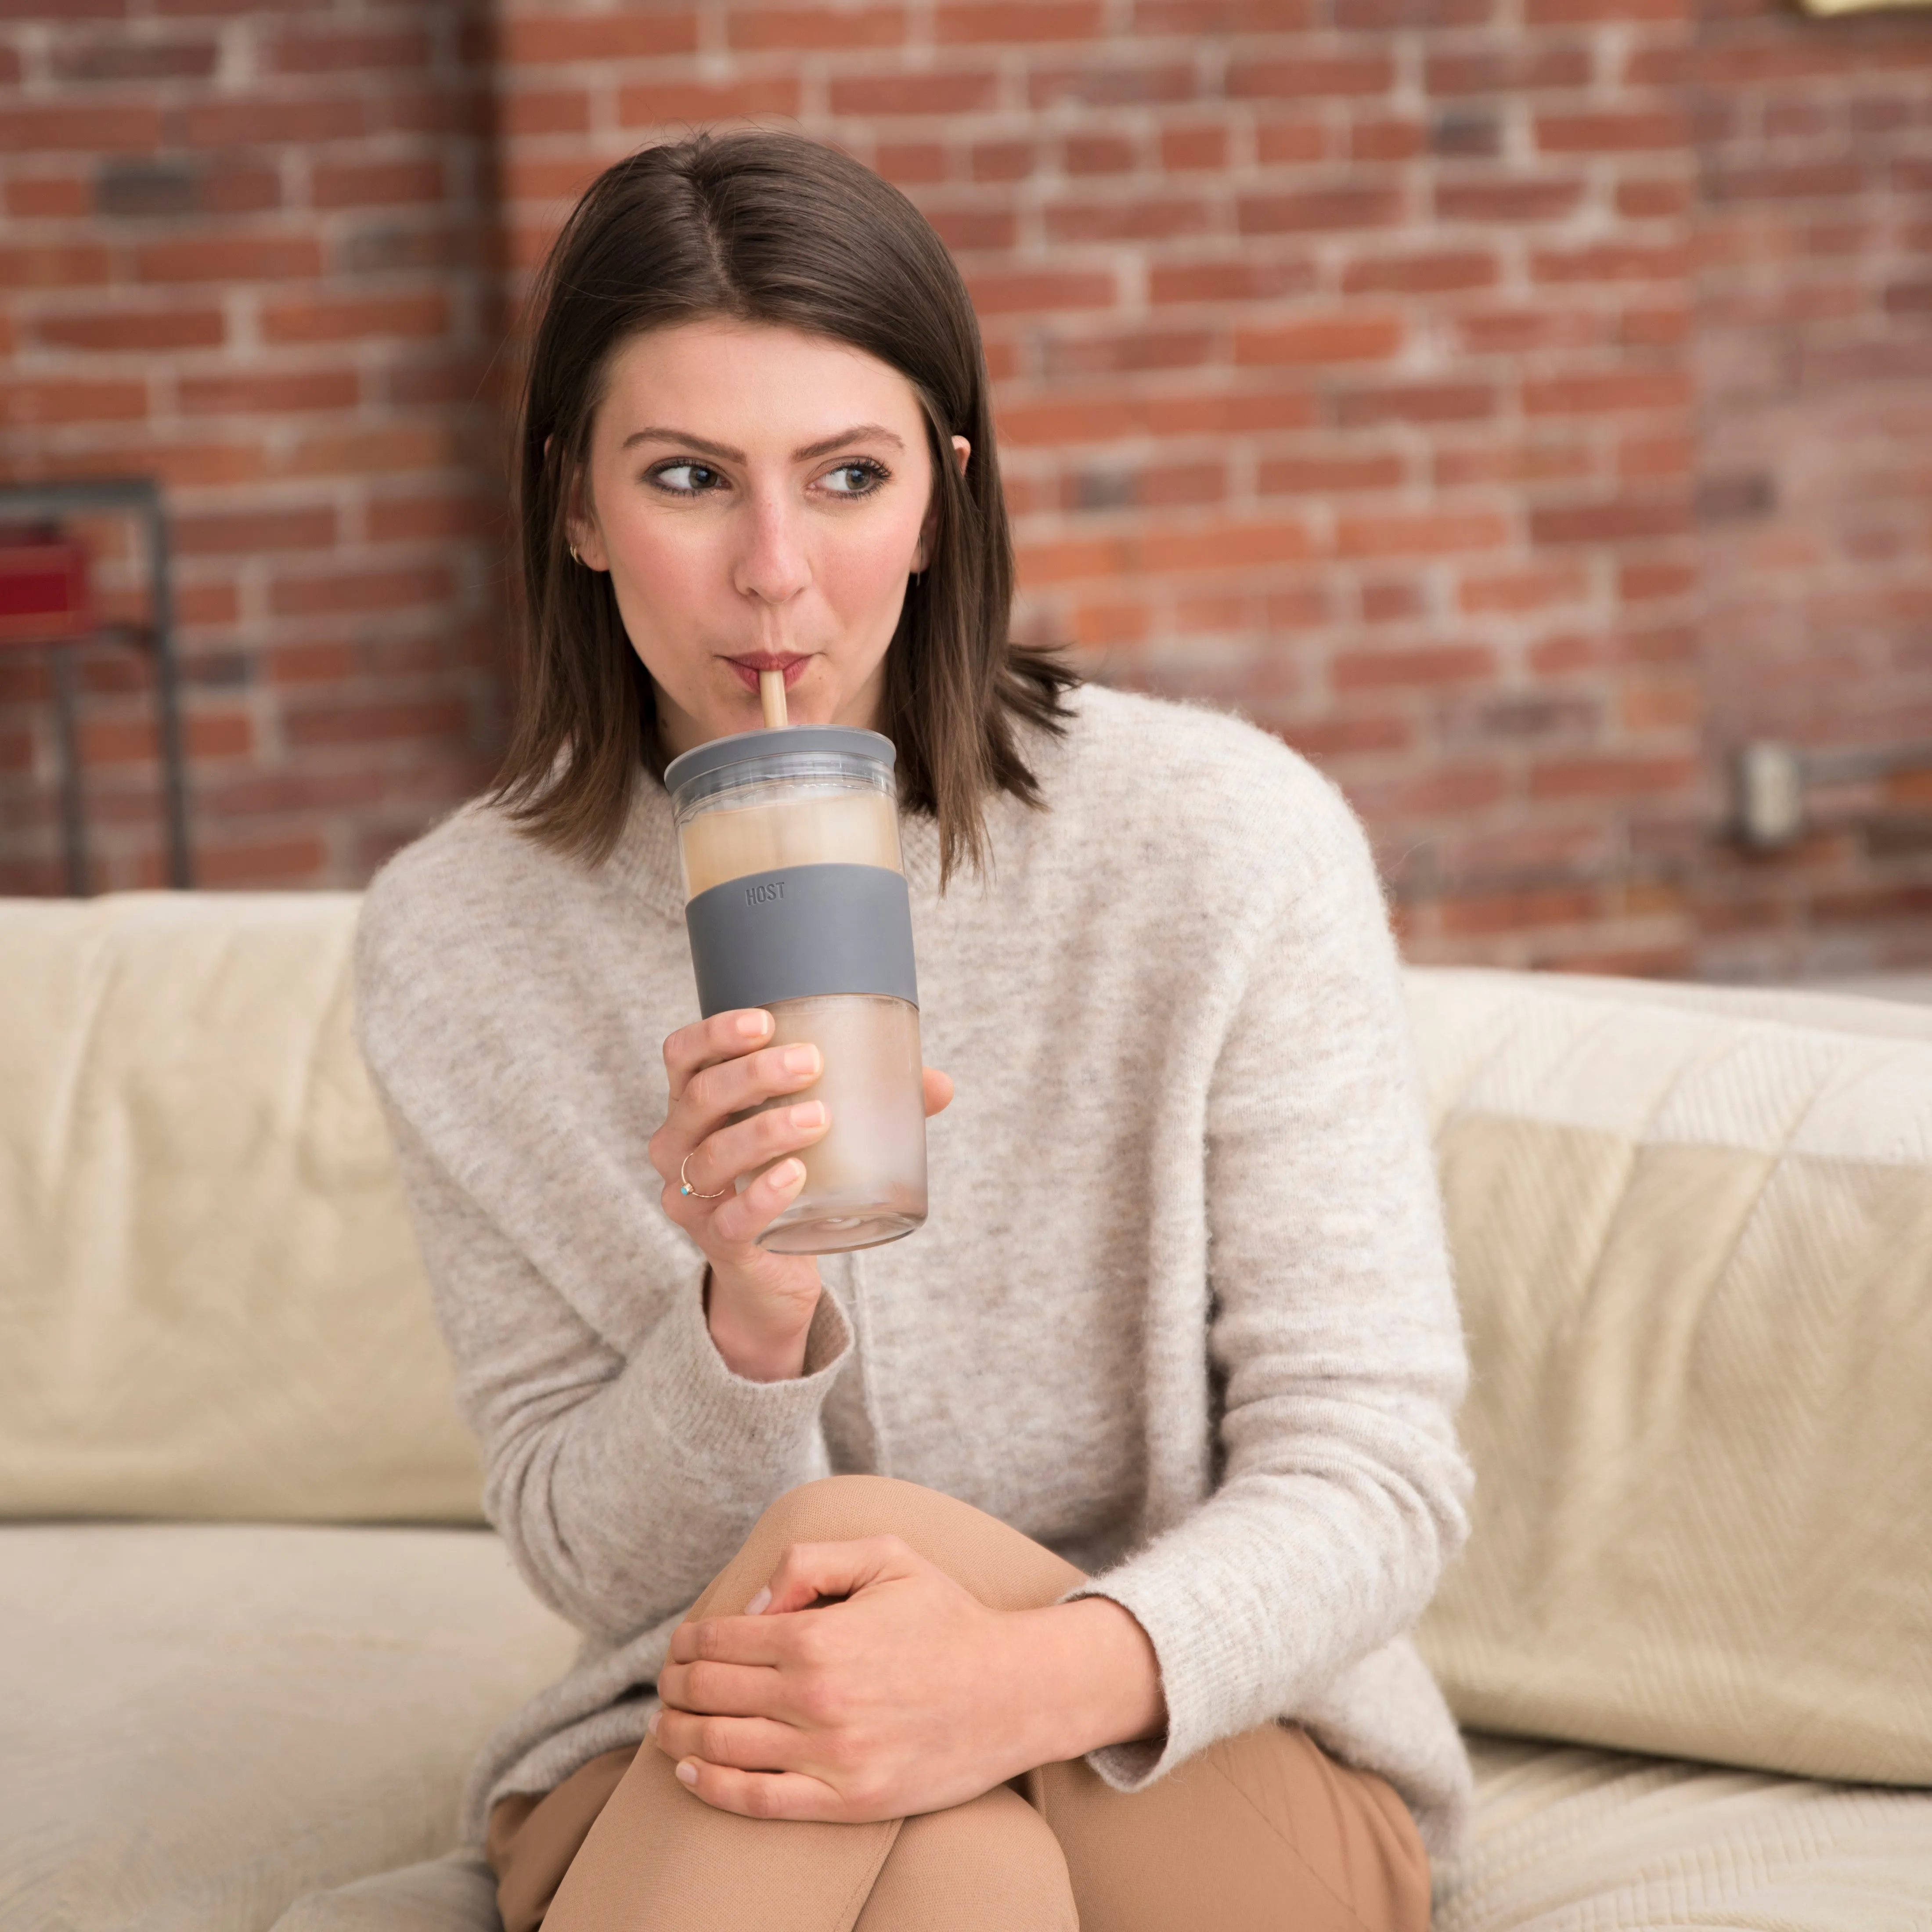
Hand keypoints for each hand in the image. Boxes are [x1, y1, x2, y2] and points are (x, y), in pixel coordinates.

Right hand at [649, 1011, 952, 1381]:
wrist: (771, 1272)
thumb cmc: (789, 1178)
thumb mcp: (812, 1135)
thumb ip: (869, 1104)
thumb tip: (940, 1084)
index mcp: (694, 1105)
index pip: (682, 1056)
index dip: (715, 1033)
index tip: (766, 1021)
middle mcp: (677, 1146)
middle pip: (700, 1098)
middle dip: (754, 1075)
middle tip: (812, 1063)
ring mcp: (691, 1199)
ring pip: (713, 1156)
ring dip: (765, 1130)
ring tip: (818, 1117)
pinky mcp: (718, 1243)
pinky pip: (732, 1219)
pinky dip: (763, 1196)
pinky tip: (795, 1177)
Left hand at [650, 1535, 1163, 1821]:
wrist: (1014, 1691)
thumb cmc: (947, 1617)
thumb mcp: (888, 1555)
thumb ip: (811, 1561)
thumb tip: (753, 1600)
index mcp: (820, 1634)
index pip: (720, 1639)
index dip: (686, 1642)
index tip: (679, 1645)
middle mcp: (817, 1696)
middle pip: (710, 1694)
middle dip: (675, 1686)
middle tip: (667, 1684)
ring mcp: (831, 1755)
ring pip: (721, 1748)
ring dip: (678, 1735)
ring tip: (665, 1725)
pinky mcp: (848, 1801)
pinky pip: (759, 1801)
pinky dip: (711, 1788)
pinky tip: (688, 1772)